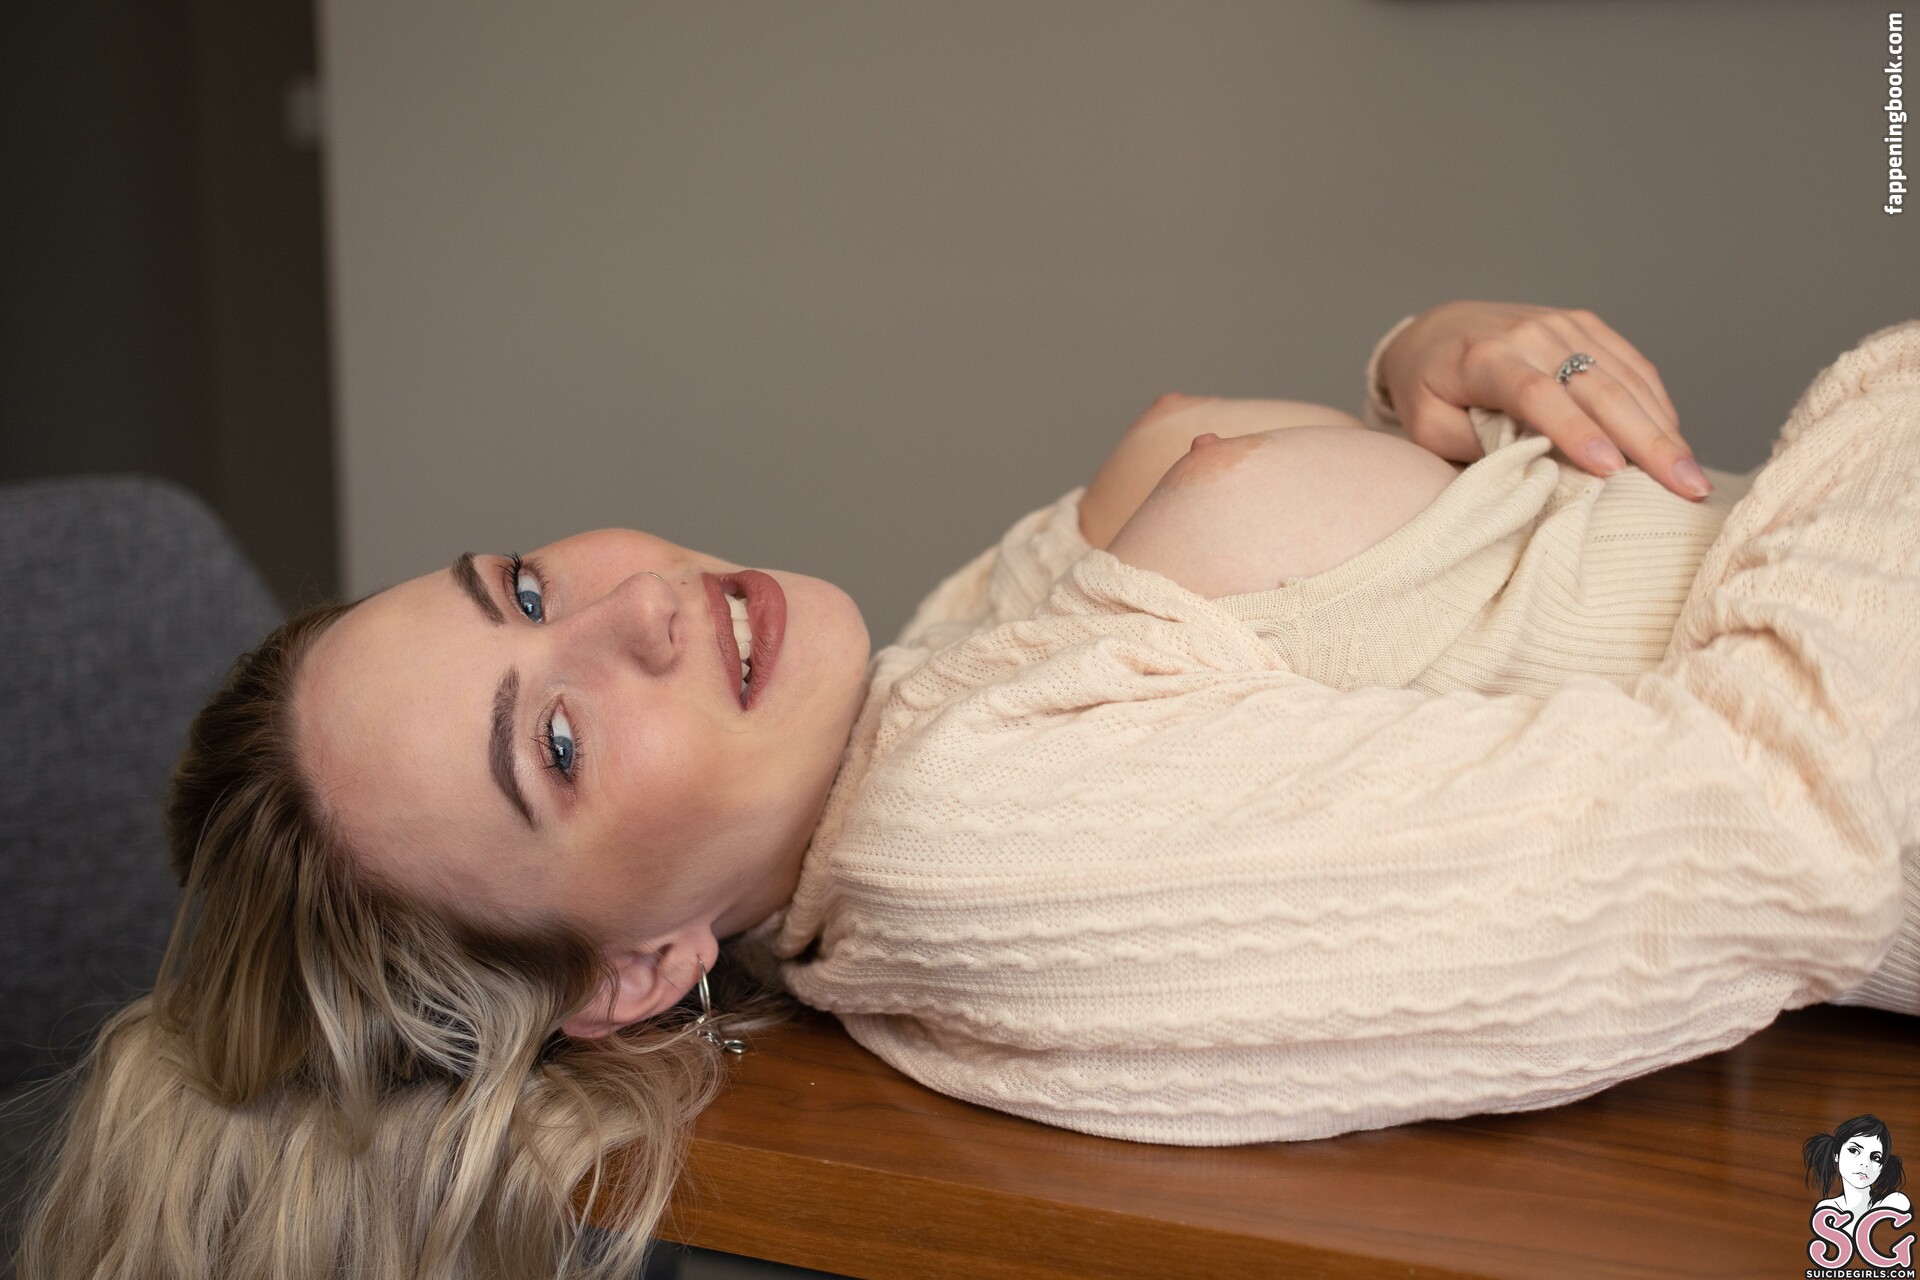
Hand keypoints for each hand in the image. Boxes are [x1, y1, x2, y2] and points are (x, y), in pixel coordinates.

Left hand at [1379, 300, 1711, 500]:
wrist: (1433, 331)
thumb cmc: (1427, 389)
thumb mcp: (1429, 425)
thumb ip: (1474, 445)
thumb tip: (1534, 470)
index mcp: (1485, 358)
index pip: (1538, 394)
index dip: (1575, 430)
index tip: (1610, 469)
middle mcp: (1530, 334)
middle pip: (1599, 388)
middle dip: (1647, 441)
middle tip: (1685, 487)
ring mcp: (1564, 325)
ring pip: (1626, 378)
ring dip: (1664, 429)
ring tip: (1692, 477)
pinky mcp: (1586, 326)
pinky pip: (1631, 365)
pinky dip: (1656, 404)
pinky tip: (1675, 441)